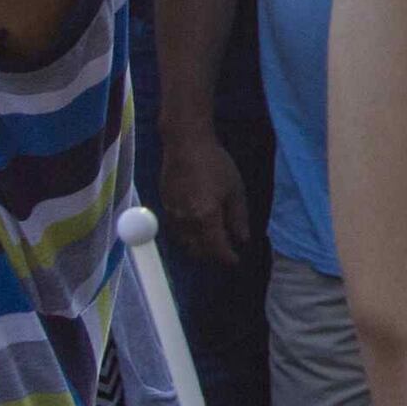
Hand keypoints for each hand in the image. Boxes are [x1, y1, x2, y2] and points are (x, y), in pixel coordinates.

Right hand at [159, 122, 256, 261]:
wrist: (185, 144)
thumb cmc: (215, 164)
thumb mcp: (235, 190)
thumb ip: (238, 218)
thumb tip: (242, 240)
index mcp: (205, 218)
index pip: (216, 249)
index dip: (228, 258)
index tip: (237, 261)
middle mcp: (186, 222)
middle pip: (198, 251)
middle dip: (213, 256)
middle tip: (226, 253)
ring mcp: (172, 216)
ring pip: (184, 244)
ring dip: (198, 249)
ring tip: (212, 245)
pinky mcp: (164, 208)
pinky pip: (176, 233)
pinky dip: (187, 238)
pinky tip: (197, 232)